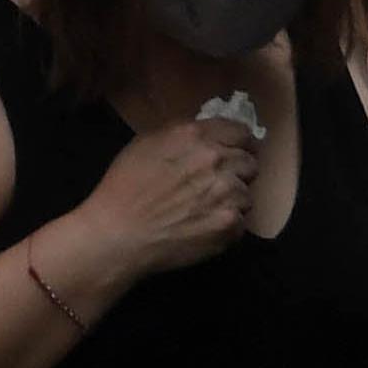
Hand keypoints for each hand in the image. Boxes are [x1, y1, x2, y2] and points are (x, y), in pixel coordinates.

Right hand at [74, 116, 258, 278]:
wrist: (118, 234)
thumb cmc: (124, 187)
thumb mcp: (146, 143)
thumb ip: (183, 133)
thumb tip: (209, 135)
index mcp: (195, 136)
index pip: (241, 133)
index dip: (239, 144)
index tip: (235, 153)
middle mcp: (216, 160)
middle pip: (249, 163)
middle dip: (237, 172)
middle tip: (217, 185)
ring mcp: (227, 193)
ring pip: (247, 194)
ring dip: (232, 201)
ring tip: (206, 209)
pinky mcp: (230, 224)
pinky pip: (241, 221)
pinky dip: (227, 225)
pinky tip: (204, 227)